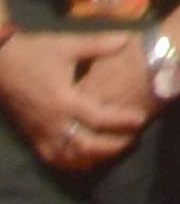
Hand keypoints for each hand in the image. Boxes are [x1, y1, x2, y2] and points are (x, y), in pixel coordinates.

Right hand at [1, 26, 150, 176]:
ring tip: (115, 150)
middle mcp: (53, 123)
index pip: (98, 118)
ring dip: (95, 157)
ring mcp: (41, 133)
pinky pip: (54, 158)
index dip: (121, 121)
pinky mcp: (32, 137)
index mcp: (64, 100)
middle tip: (133, 139)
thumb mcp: (68, 45)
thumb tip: (127, 40)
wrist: (0, 63)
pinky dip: (72, 163)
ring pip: (71, 157)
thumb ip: (99, 45)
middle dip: (112, 146)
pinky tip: (86, 160)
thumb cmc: (35, 53)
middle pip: (87, 145)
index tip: (140, 120)